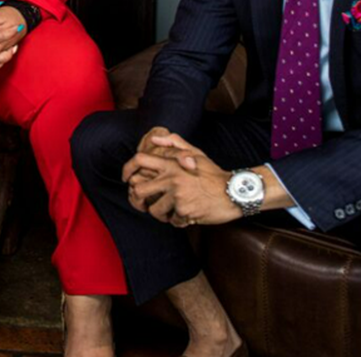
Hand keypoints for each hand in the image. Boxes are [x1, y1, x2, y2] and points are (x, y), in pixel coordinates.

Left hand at [124, 133, 239, 226]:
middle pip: (139, 190)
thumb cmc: (213, 174)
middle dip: (140, 199)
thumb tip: (154, 140)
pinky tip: (187, 215)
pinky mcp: (185, 211)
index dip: (127, 169)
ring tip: (171, 211)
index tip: (126, 179)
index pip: (139, 160)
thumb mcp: (195, 153)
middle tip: (147, 203)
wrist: (234, 191)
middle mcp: (172, 178)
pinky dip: (178, 221)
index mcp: (172, 164)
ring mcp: (178, 195)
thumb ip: (174, 143)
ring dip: (161, 214)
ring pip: (154, 210)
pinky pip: (172, 221)